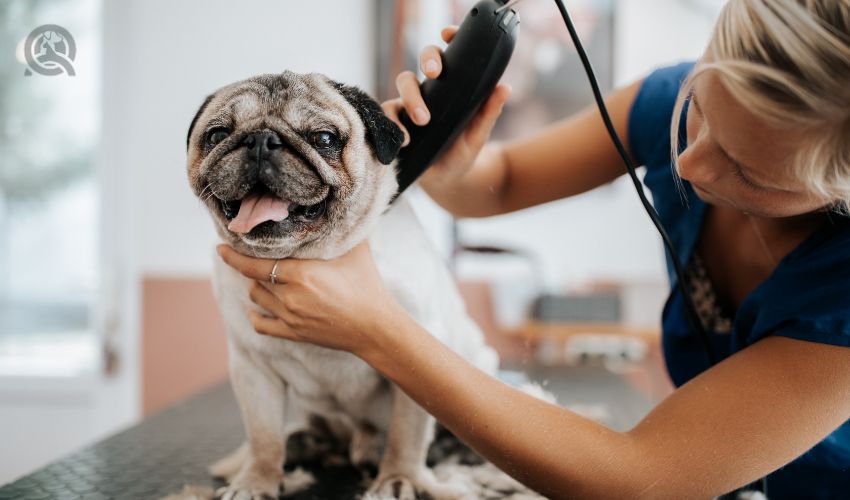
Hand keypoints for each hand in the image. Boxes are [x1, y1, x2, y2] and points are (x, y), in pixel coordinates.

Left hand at [217, 241, 402, 357]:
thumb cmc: (367, 286)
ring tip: (262, 276)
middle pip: (254, 279)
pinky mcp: (294, 333)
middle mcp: (290, 297)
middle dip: (248, 266)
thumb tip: (333, 207)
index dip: (234, 256)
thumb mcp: (355, 251)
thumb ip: (339, 230)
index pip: (255, 264)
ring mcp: (290, 318)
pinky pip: (262, 325)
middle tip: (245, 255)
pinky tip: (256, 307)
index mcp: (301, 275)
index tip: (220, 247)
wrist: (375, 327)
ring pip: (257, 298)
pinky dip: (255, 315)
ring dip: (256, 286)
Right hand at [381, 25, 511, 186]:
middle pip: (421, 63)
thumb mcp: (478, 134)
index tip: (447, 35)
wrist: (445, 181)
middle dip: (426, 61)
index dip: (446, 40)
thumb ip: (489, 112)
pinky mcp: (394, 123)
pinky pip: (386, 115)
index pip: (447, 56)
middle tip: (434, 73)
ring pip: (402, 85)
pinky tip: (406, 139)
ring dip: (411, 98)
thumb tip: (505, 88)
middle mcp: (428, 92)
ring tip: (423, 120)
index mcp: (450, 89)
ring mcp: (408, 106)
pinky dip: (394, 124)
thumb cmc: (462, 154)